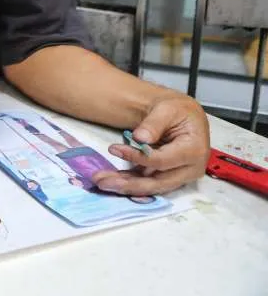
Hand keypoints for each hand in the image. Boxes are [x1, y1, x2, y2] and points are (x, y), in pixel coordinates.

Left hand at [92, 94, 210, 196]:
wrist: (184, 116)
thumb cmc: (179, 111)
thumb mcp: (167, 109)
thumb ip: (154, 123)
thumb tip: (140, 138)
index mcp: (194, 151)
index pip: (162, 161)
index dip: (138, 157)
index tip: (114, 149)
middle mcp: (190, 169)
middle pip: (157, 182)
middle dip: (129, 184)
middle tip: (102, 181)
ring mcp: (180, 176)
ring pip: (151, 186)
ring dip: (125, 186)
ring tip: (102, 182)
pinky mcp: (169, 177)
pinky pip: (148, 182)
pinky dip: (129, 182)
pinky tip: (111, 179)